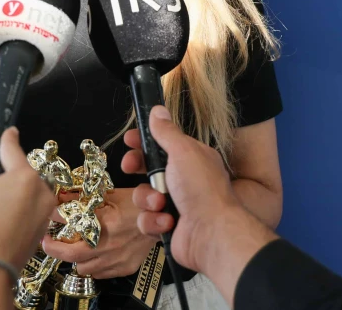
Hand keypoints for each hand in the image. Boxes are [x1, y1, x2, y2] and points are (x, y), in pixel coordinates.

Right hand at [0, 127, 57, 270]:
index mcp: (24, 177)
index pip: (13, 150)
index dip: (7, 139)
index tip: (9, 132)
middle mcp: (40, 194)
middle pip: (21, 175)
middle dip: (4, 177)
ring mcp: (42, 217)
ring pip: (25, 198)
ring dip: (8, 199)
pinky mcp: (38, 237)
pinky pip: (25, 217)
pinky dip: (11, 217)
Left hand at [41, 187, 157, 278]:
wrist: (163, 218)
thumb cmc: (139, 204)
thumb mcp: (110, 195)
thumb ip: (84, 197)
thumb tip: (61, 197)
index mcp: (107, 223)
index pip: (71, 230)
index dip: (56, 227)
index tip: (47, 225)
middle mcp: (111, 244)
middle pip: (72, 255)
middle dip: (56, 249)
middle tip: (48, 242)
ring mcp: (118, 259)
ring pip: (84, 267)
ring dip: (75, 258)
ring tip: (73, 247)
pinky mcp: (124, 267)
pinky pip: (99, 273)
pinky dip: (92, 265)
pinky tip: (93, 255)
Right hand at [120, 106, 240, 272]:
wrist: (212, 233)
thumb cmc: (201, 188)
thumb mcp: (183, 151)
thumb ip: (167, 132)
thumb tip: (158, 109)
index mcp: (190, 159)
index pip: (162, 146)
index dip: (143, 143)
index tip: (129, 140)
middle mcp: (183, 181)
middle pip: (147, 170)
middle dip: (137, 170)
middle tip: (129, 167)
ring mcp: (175, 205)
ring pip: (143, 197)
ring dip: (148, 199)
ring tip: (161, 204)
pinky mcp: (167, 227)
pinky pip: (147, 220)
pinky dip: (154, 221)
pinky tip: (167, 222)